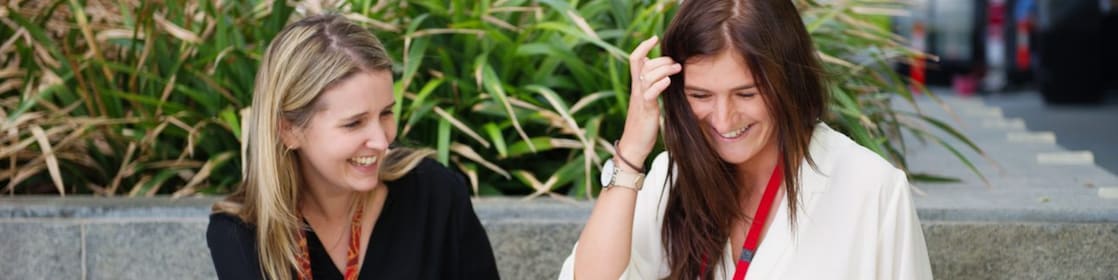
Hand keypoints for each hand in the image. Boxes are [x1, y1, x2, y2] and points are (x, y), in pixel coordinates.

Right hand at [617, 36, 679, 167]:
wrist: (634, 146)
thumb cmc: (642, 124)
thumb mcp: (647, 101)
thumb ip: (651, 87)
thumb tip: (660, 74)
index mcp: (637, 86)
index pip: (635, 59)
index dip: (643, 46)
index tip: (654, 38)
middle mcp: (636, 89)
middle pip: (643, 64)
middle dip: (660, 58)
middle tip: (675, 62)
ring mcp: (640, 99)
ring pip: (647, 76)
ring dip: (663, 69)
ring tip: (677, 68)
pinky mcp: (646, 110)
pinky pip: (650, 94)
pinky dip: (659, 85)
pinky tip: (669, 81)